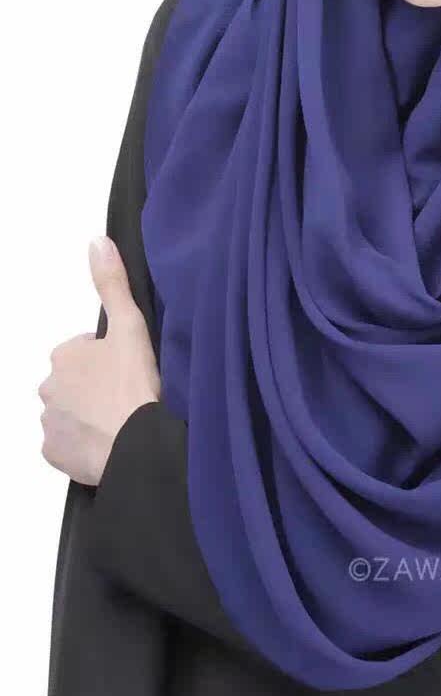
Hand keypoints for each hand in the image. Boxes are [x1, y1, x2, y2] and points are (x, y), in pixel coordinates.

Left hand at [39, 235, 160, 485]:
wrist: (137, 445)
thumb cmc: (136, 386)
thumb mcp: (131, 327)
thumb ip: (113, 285)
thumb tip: (97, 241)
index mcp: (63, 355)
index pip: (85, 352)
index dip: (109, 360)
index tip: (130, 372)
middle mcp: (47, 387)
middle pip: (74, 383)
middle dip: (94, 388)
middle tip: (127, 398)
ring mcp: (48, 423)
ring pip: (69, 414)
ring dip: (89, 416)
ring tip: (120, 423)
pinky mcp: (53, 454)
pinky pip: (66, 445)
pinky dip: (82, 445)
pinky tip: (107, 443)